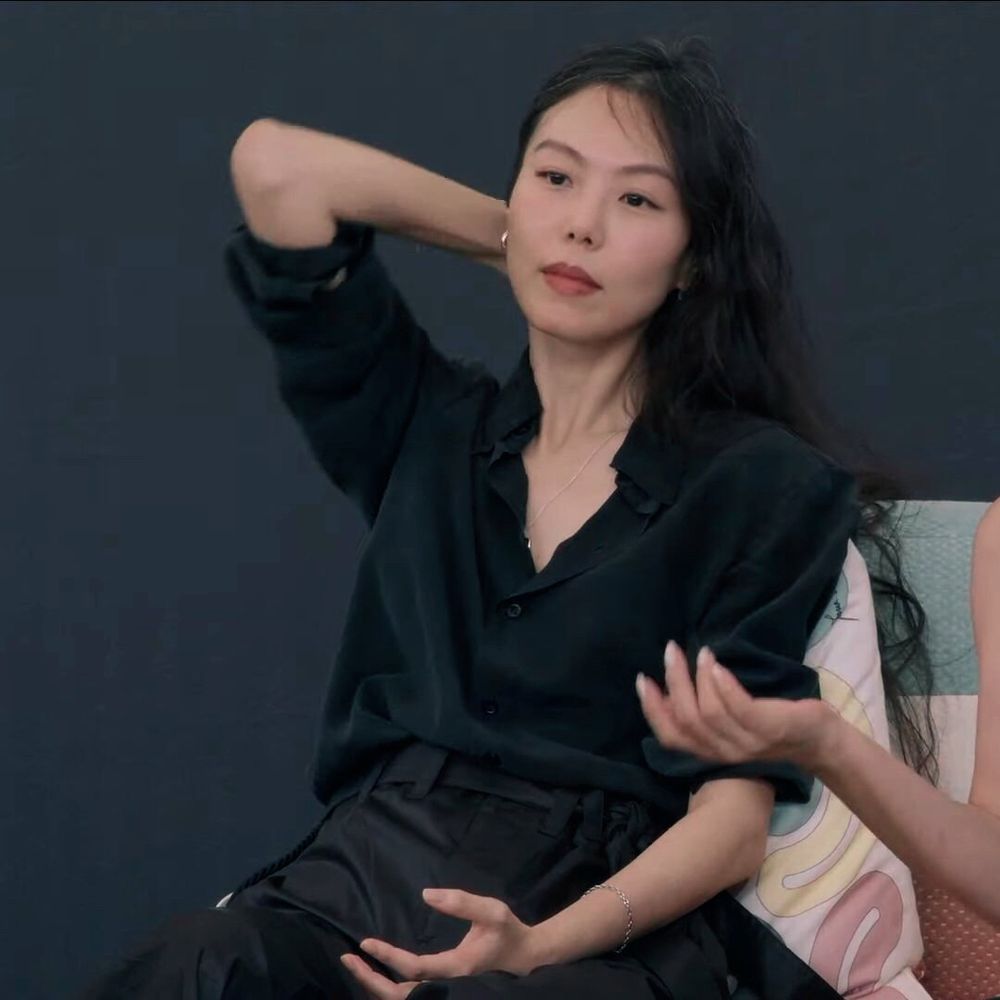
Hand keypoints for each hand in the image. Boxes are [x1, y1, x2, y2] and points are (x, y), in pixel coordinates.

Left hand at [340, 888, 540, 997]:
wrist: (524, 957)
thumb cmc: (507, 932)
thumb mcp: (492, 911)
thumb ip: (461, 902)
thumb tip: (427, 895)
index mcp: (457, 969)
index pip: (414, 969)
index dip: (388, 957)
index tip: (365, 943)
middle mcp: (447, 987)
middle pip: (400, 996)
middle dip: (370, 980)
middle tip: (346, 959)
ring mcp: (445, 992)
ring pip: (403, 999)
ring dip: (376, 985)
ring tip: (356, 964)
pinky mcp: (444, 990)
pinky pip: (410, 994)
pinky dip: (389, 987)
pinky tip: (378, 971)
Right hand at [636, 640, 836, 770]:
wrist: (819, 740)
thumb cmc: (771, 724)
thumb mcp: (731, 724)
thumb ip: (703, 714)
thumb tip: (669, 692)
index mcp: (711, 751)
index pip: (672, 736)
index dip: (653, 709)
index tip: (644, 679)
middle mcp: (725, 752)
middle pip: (687, 720)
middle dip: (673, 683)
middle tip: (670, 651)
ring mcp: (747, 743)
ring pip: (709, 713)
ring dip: (698, 678)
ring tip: (699, 652)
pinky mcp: (768, 728)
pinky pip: (738, 707)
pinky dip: (722, 685)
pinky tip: (716, 664)